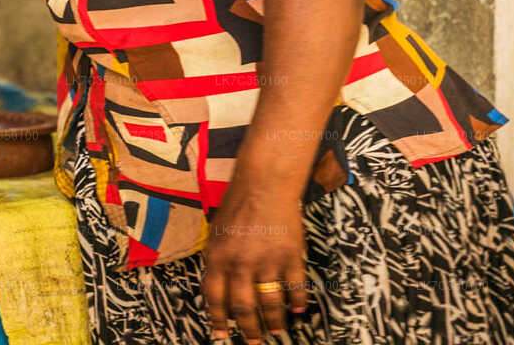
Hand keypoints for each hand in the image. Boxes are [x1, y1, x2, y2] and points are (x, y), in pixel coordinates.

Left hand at [201, 188, 308, 342]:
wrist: (264, 185)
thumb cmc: (237, 206)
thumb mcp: (215, 235)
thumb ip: (216, 263)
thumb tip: (218, 292)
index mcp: (218, 258)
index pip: (215, 298)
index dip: (218, 320)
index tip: (221, 336)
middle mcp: (241, 264)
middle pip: (244, 307)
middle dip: (249, 330)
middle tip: (254, 342)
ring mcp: (267, 261)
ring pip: (270, 303)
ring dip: (274, 322)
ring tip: (276, 332)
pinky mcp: (290, 256)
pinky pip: (295, 287)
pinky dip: (297, 302)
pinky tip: (298, 311)